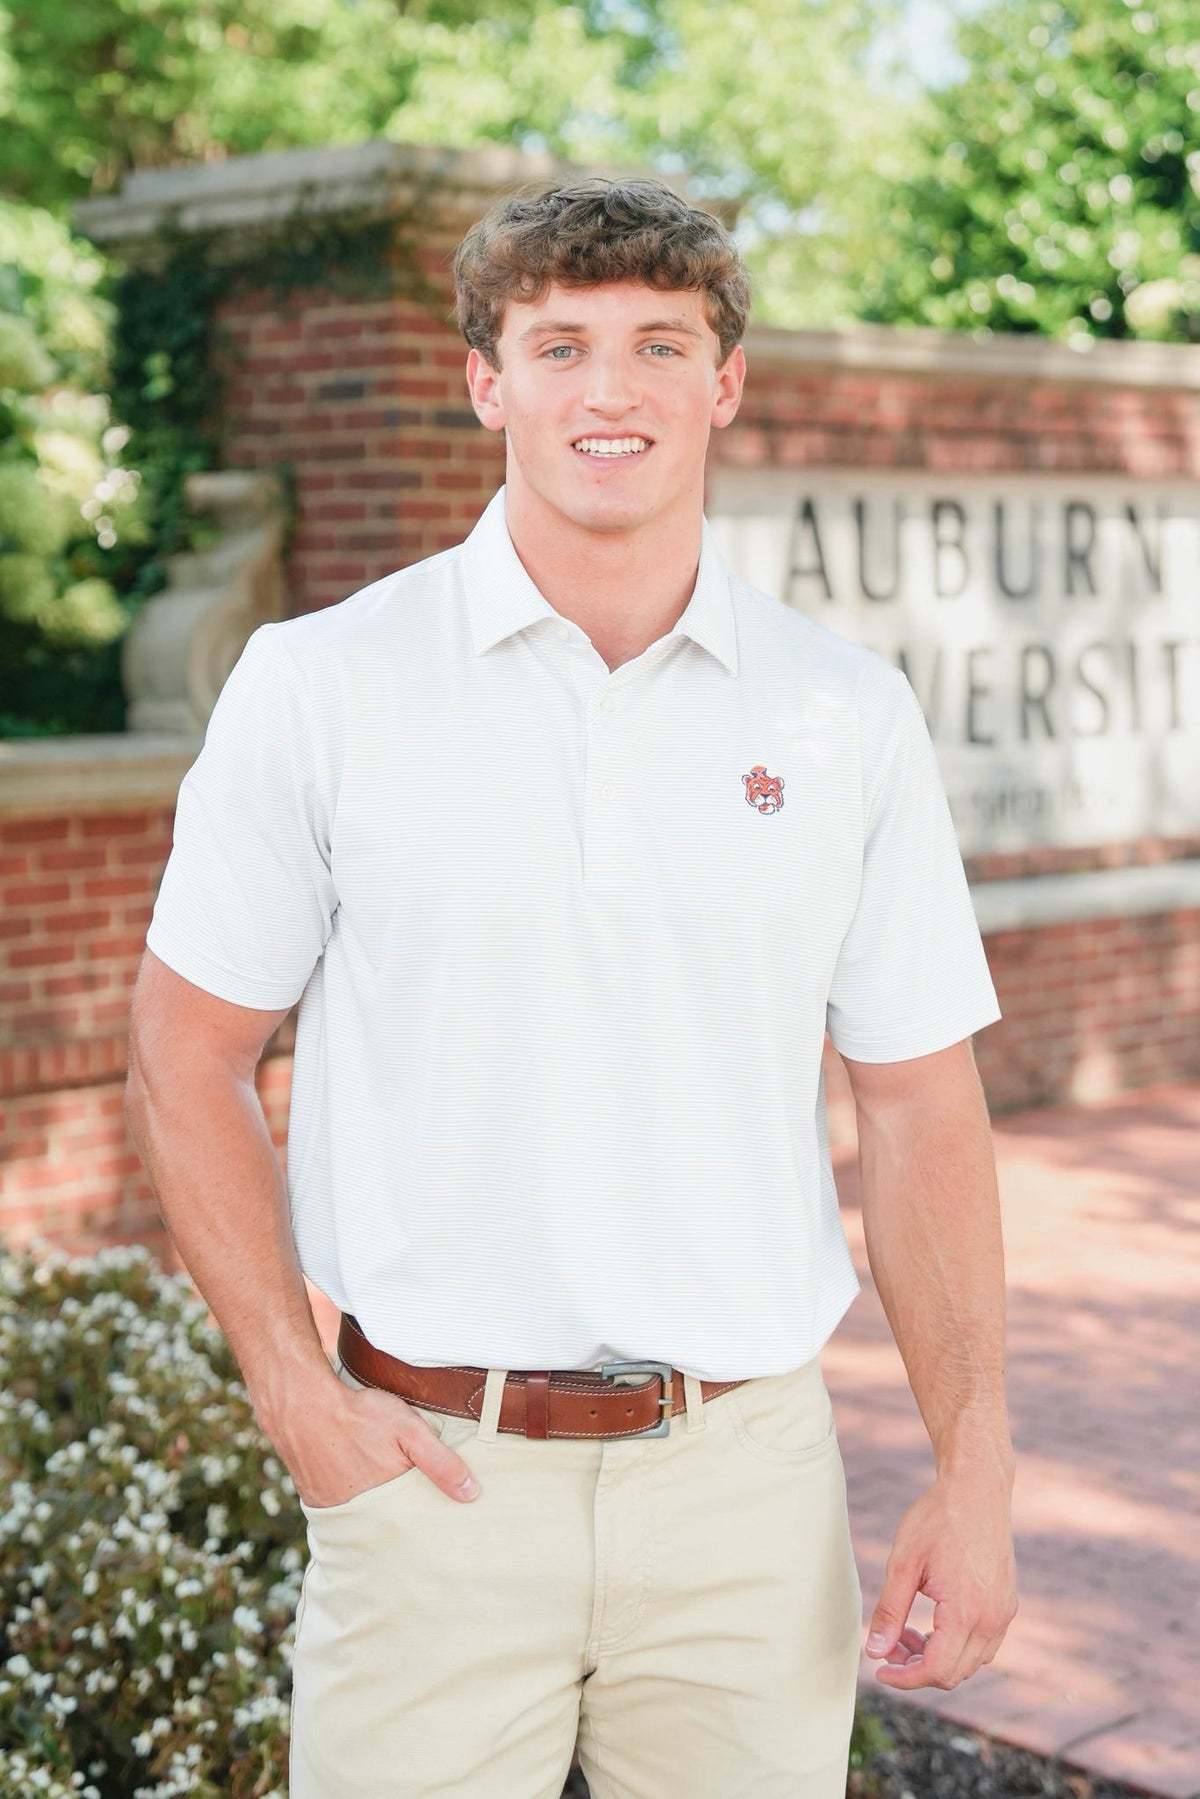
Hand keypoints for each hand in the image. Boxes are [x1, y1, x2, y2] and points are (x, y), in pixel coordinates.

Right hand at [270, 1371, 480, 1508]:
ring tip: (388, 1503)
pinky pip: (341, 1512)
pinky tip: (359, 1490)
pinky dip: (353, 1506)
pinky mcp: (316, 1503)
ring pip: (366, 1520)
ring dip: (377, 1514)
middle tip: (416, 1517)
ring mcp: (335, 1512)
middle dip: (404, 1523)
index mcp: (388, 1504)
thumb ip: (440, 1463)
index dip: (428, 1522)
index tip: (443, 1525)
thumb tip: (472, 1494)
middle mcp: (361, 1516)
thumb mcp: (410, 1431)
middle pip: (390, 1527)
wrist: (303, 1406)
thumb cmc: (360, 1416)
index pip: (415, 1524)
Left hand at [864, 1466, 1016, 1689]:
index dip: (905, 1678)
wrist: (977, 1488)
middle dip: (916, 1668)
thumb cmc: (938, 1519)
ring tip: (906, 1631)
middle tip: (888, 1644)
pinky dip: (955, 1645)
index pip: (937, 1670)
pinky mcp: (1006, 1604)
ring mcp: (1004, 1613)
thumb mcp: (904, 1562)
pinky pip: (983, 1644)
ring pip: (970, 1662)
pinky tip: (931, 1624)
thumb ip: (890, 1611)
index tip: (879, 1670)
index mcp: (967, 1612)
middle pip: (954, 1673)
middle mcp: (993, 1619)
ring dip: (936, 1658)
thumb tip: (875, 1652)